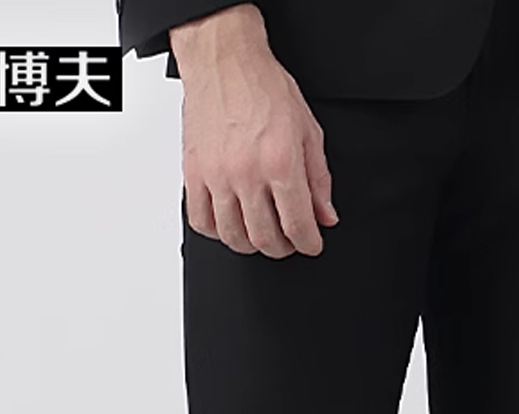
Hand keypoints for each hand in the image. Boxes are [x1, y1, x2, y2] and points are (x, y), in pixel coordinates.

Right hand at [170, 4, 336, 257]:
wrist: (224, 60)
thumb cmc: (264, 87)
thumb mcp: (308, 130)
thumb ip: (319, 179)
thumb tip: (325, 215)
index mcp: (280, 162)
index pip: (298, 226)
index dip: (308, 244)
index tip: (310, 244)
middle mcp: (247, 172)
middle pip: (265, 239)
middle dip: (282, 248)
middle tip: (288, 239)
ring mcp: (217, 175)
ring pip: (233, 236)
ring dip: (251, 244)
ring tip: (260, 232)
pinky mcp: (193, 173)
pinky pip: (200, 221)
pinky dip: (216, 231)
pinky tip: (229, 222)